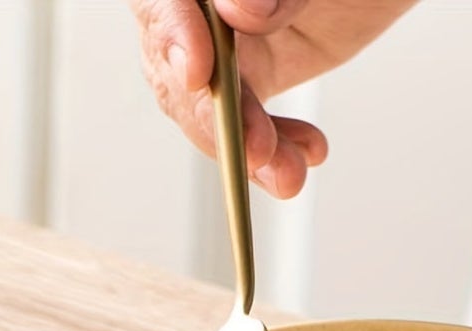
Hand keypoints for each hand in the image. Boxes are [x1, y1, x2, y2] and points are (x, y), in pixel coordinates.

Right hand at [130, 0, 416, 196]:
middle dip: (219, 116)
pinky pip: (247, 118)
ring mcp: (222, 37)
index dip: (174, 35)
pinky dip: (275, 146)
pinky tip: (307, 151)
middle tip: (258, 152)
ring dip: (252, 147)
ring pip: (212, 103)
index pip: (164, 1)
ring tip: (290, 172)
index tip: (198, 73)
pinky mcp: (251, 68)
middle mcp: (201, 6)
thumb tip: (239, 8)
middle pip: (179, 64)